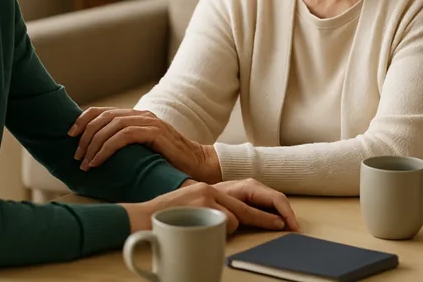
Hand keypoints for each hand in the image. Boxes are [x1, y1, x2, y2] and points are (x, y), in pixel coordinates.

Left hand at [69, 107, 221, 183]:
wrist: (197, 165)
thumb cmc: (167, 162)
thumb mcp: (140, 152)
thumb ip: (123, 147)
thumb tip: (92, 156)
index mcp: (135, 117)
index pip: (102, 111)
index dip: (82, 120)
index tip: (69, 135)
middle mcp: (140, 115)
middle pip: (103, 117)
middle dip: (84, 135)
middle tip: (76, 155)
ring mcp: (148, 122)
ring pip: (111, 125)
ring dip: (93, 144)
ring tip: (85, 163)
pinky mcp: (155, 132)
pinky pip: (123, 136)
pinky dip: (107, 148)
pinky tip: (98, 161)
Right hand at [120, 181, 289, 234]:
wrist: (137, 219)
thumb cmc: (161, 222)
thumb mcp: (188, 213)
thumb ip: (208, 216)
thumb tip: (229, 227)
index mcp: (206, 191)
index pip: (240, 200)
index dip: (260, 211)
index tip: (277, 220)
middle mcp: (208, 190)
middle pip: (245, 206)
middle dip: (266, 218)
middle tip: (285, 226)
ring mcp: (206, 196)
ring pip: (235, 217)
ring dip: (229, 230)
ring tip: (210, 232)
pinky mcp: (203, 204)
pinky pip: (225, 222)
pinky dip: (220, 231)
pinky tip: (203, 231)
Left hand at [213, 179, 298, 231]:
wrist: (199, 195)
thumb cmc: (213, 201)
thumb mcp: (233, 209)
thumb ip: (254, 215)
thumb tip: (276, 222)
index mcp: (251, 187)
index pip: (277, 199)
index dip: (288, 214)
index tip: (294, 228)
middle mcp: (255, 186)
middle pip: (279, 199)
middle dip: (289, 215)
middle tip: (295, 231)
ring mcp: (253, 190)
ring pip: (275, 202)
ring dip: (284, 215)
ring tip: (290, 229)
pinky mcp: (251, 196)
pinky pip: (269, 204)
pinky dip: (276, 214)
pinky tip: (278, 224)